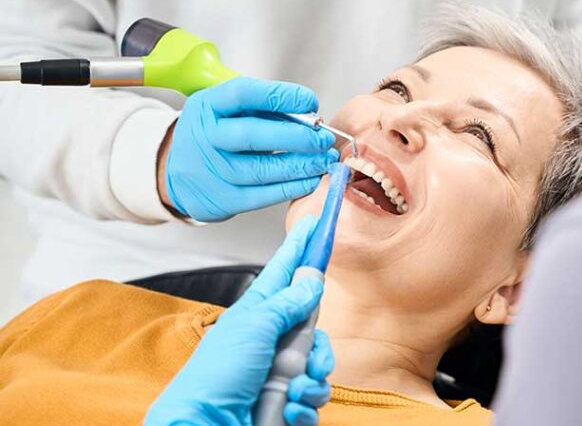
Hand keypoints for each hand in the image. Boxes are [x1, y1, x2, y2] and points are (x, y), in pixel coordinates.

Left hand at [146, 216, 336, 425]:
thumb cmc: (214, 378)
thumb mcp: (254, 328)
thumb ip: (288, 303)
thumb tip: (312, 278)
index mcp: (258, 315)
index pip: (285, 272)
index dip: (300, 248)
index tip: (313, 222)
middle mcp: (270, 343)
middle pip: (315, 330)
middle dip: (319, 350)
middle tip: (309, 361)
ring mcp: (277, 375)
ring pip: (319, 369)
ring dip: (312, 384)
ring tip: (292, 394)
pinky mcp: (283, 405)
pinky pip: (313, 401)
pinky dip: (304, 409)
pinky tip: (287, 412)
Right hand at [159, 77, 338, 221]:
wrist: (178, 172)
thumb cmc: (218, 134)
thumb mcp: (231, 110)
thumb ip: (266, 109)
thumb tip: (311, 115)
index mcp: (208, 105)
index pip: (244, 94)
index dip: (281, 96)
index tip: (311, 102)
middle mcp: (206, 136)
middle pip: (251, 135)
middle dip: (296, 137)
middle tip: (323, 139)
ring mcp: (212, 169)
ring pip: (261, 169)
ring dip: (300, 165)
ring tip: (324, 160)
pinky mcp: (223, 199)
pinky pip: (263, 195)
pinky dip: (292, 187)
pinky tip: (311, 179)